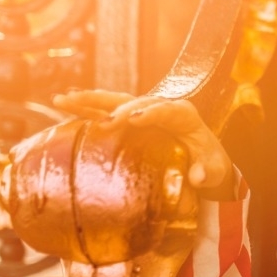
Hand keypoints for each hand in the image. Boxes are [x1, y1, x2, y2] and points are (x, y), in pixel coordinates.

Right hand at [51, 89, 233, 191]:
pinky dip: (85, 109)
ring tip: (62, 99)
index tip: (135, 119)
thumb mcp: (213, 170)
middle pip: (136, 101)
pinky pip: (104, 112)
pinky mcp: (128, 119)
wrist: (202, 159)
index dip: (152, 112)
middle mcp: (160, 108)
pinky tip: (62, 105)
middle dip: (117, 109)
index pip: (168, 110)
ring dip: (89, 100)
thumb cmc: (208, 164)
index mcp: (184, 115)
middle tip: (103, 123)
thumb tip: (196, 177)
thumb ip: (207, 172)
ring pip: (114, 101)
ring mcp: (142, 111)